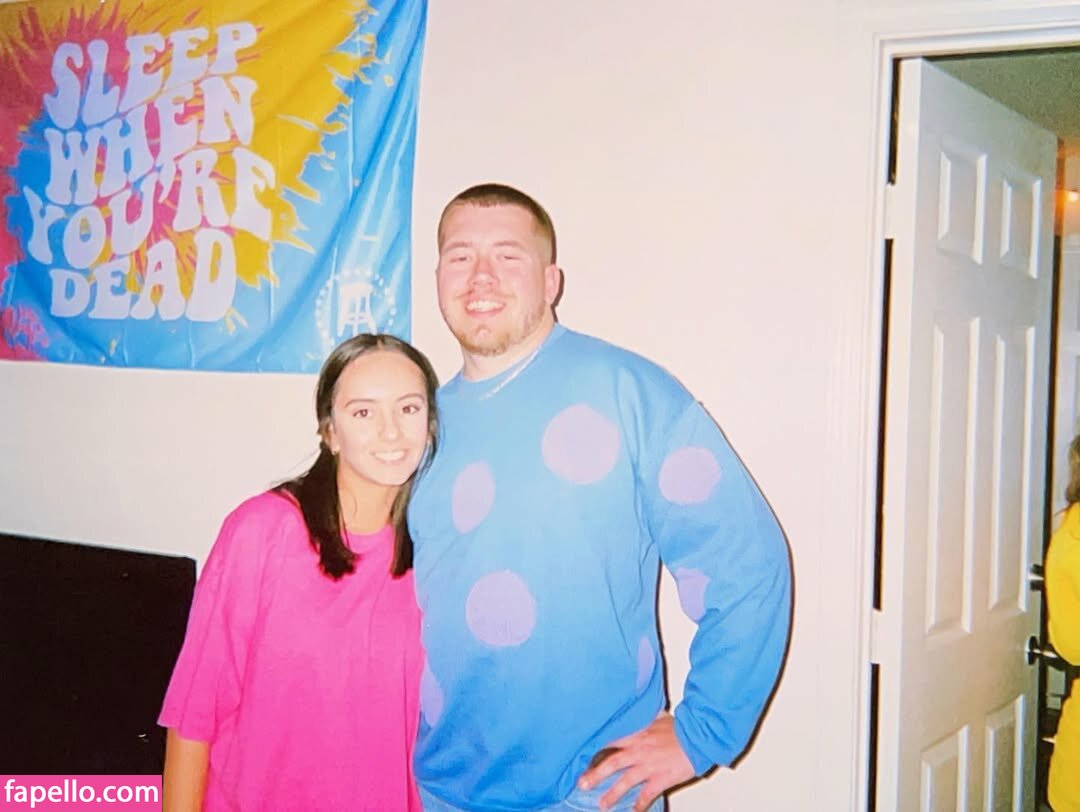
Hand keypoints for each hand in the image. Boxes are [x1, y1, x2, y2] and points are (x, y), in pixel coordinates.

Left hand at [576, 713, 695, 810]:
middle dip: (595, 774)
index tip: (582, 755)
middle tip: (582, 784)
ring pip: (625, 781)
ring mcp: (649, 766)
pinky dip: (639, 804)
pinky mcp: (660, 779)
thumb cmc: (681, 728)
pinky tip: (633, 811)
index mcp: (637, 734)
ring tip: (601, 804)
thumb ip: (645, 718)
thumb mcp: (658, 717)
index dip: (595, 748)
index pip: (610, 741)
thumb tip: (638, 711)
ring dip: (612, 794)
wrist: (698, 738)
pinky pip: (646, 794)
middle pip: (612, 763)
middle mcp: (639, 751)